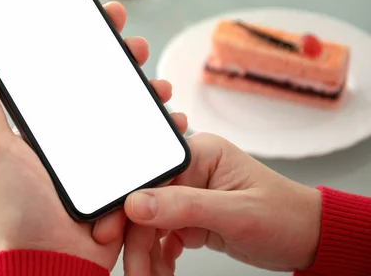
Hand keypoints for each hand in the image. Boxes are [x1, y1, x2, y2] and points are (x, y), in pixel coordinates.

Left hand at [0, 1, 188, 270]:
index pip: (66, 68)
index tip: (100, 16)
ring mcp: (103, 152)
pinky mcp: (125, 173)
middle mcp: (75, 132)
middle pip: (103, 83)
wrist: (51, 259)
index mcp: (46, 121)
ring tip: (155, 82)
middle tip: (132, 43)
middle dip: (122, 58)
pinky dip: (164, 128)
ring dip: (147, 89)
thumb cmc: (17, 208)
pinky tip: (172, 117)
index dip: (84, 39)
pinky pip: (149, 144)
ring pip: (131, 109)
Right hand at [123, 132, 321, 274]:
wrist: (308, 239)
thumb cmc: (285, 216)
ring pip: (151, 223)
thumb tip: (136, 204)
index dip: (127, 204)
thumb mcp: (236, 213)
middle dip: (136, 239)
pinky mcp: (191, 216)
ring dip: (146, 252)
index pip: (151, 176)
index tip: (110, 233)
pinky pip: (163, 234)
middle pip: (146, 202)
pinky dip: (159, 255)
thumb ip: (185, 206)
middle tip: (133, 269)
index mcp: (200, 154)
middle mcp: (190, 171)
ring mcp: (189, 194)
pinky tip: (161, 269)